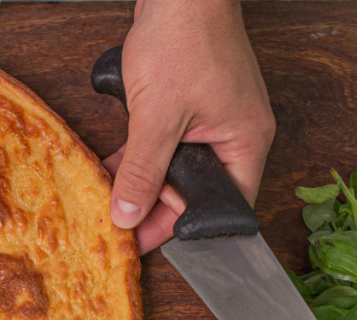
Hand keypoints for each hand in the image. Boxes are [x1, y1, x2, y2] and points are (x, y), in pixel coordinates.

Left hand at [104, 0, 274, 253]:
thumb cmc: (183, 39)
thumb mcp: (156, 118)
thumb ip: (143, 171)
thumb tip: (128, 215)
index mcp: (245, 142)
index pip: (222, 207)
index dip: (183, 228)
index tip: (145, 242)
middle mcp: (234, 134)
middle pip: (196, 191)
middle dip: (157, 207)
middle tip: (121, 224)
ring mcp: (212, 118)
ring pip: (176, 169)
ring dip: (144, 181)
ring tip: (111, 201)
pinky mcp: (189, 104)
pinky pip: (165, 143)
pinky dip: (141, 156)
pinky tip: (112, 170)